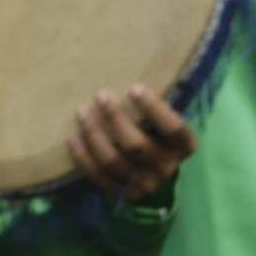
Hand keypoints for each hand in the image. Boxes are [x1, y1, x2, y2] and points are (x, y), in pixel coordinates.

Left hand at [68, 85, 195, 199]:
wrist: (152, 175)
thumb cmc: (155, 133)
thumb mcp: (164, 121)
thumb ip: (155, 105)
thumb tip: (136, 62)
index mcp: (184, 146)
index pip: (174, 129)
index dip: (154, 109)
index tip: (134, 88)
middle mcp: (166, 168)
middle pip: (137, 145)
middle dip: (115, 118)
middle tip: (100, 95)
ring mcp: (144, 184)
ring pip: (113, 161)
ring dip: (94, 135)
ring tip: (81, 112)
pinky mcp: (122, 194)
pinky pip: (98, 177)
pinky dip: (83, 157)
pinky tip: (72, 138)